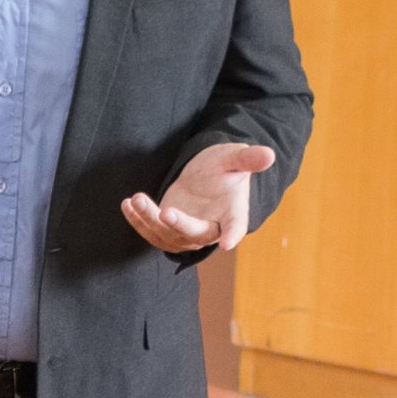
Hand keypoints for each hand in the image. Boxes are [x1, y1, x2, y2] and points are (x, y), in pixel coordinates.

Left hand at [118, 141, 278, 254]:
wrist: (206, 176)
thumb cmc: (224, 167)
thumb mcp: (235, 158)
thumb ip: (248, 159)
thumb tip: (269, 154)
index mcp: (232, 214)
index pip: (235, 226)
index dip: (232, 234)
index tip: (227, 243)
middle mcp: (209, 229)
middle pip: (194, 233)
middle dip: (179, 224)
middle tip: (165, 211)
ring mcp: (186, 233)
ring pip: (167, 235)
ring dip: (150, 219)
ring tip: (137, 199)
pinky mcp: (167, 230)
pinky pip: (150, 232)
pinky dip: (137, 220)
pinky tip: (128, 203)